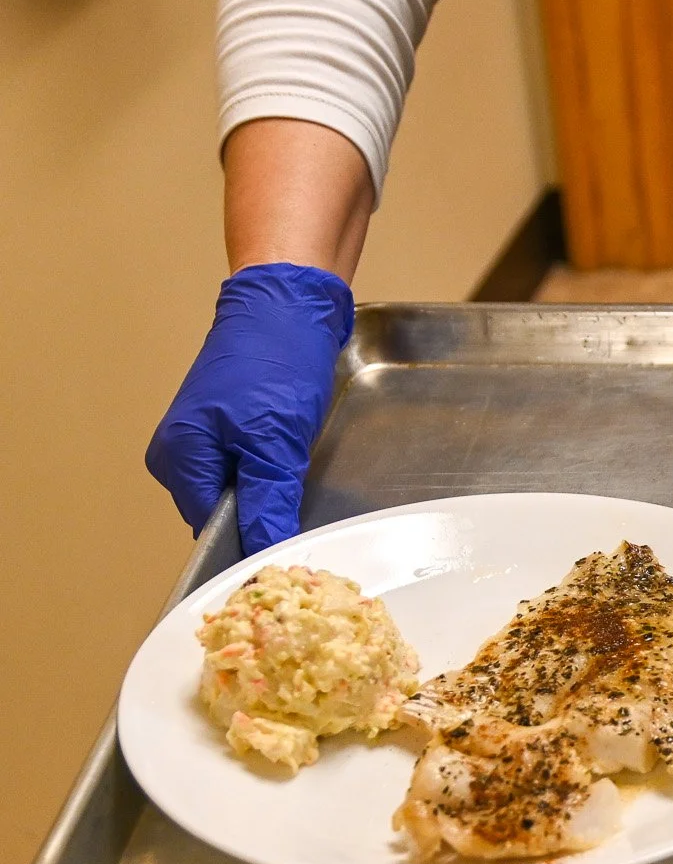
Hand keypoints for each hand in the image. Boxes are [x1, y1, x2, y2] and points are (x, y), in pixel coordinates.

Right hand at [146, 263, 354, 555]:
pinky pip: (246, 470)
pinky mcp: (225, 429)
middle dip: (262, 518)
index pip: (213, 530)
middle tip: (301, 516)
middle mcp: (180, 454)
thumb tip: (267, 549)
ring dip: (269, 495)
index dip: (252, 543)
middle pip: (224, 515)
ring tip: (297, 480)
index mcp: (180, 460)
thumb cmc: (274, 364)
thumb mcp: (274, 445)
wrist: (284, 309)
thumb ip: (268, 502)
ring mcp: (201, 440)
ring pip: (239, 493)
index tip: (289, 555)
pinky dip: (270, 475)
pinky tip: (291, 464)